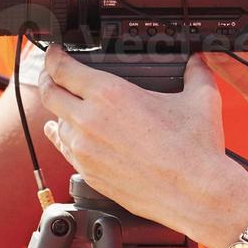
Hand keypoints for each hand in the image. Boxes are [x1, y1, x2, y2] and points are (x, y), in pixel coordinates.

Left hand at [37, 48, 235, 229]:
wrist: (193, 194)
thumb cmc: (194, 151)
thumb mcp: (200, 99)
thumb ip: (196, 73)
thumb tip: (198, 62)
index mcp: (109, 94)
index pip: (62, 68)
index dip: (54, 57)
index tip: (56, 53)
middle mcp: (89, 120)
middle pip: (49, 93)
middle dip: (47, 78)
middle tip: (51, 72)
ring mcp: (84, 149)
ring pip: (55, 122)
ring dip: (57, 110)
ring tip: (63, 102)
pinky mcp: (88, 172)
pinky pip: (63, 149)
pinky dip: (59, 136)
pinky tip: (58, 131)